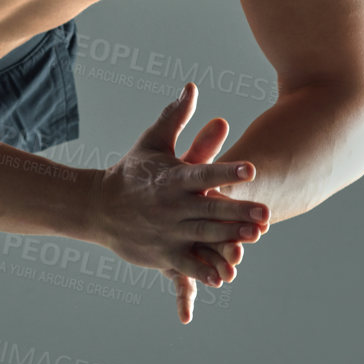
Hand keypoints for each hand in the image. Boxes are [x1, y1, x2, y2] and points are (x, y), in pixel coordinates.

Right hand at [90, 83, 269, 324]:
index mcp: (171, 177)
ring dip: (229, 238)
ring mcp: (166, 231)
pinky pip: (186, 263)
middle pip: (209, 208)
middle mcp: (170, 205)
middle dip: (238, 211)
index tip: (251, 169)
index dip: (227, 171)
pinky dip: (203, 270)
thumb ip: (176, 117)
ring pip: (203, 235)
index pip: (203, 172)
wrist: (96, 207)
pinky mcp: (162, 253)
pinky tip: (223, 276)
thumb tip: (192, 87)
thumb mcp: (152, 142)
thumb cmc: (130, 172)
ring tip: (255, 236)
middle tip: (266, 212)